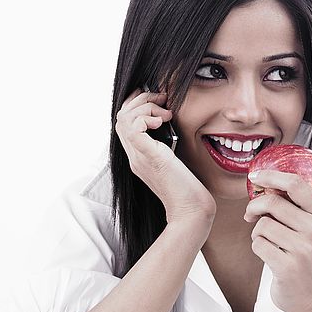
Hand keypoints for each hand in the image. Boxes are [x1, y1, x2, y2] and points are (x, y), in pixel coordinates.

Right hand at [115, 88, 216, 224]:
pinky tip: (162, 121)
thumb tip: (174, 124)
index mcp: (140, 156)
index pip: (125, 123)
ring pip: (123, 118)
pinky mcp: (148, 157)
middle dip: (141, 100)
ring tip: (165, 113)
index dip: (137, 105)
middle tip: (163, 99)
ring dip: (145, 106)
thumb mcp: (177, 160)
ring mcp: (138, 157)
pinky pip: (132, 128)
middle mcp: (135, 156)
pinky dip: (146, 117)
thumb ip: (171, 145)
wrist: (191, 212)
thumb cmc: (190, 190)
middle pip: (121, 116)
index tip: (158, 101)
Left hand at [243, 170, 311, 311]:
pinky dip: (257, 246)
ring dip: (257, 232)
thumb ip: (310, 201)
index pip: (296, 184)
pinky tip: (268, 253)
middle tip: (250, 213)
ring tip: (267, 240)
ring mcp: (303, 249)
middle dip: (254, 206)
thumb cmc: (305, 254)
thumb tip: (298, 174)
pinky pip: (258, 244)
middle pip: (273, 203)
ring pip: (262, 225)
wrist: (309, 292)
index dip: (271, 176)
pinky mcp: (288, 266)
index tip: (255, 176)